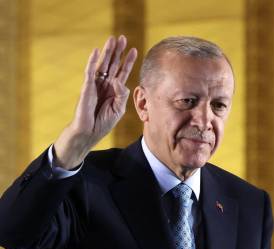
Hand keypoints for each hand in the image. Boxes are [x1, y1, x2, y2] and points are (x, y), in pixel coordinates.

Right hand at [54, 35, 137, 168]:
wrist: (89, 133)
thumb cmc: (103, 122)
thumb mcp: (118, 109)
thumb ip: (121, 95)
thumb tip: (119, 81)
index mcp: (114, 90)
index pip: (122, 72)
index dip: (128, 61)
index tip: (134, 50)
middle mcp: (105, 85)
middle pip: (112, 64)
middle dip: (117, 52)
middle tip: (122, 38)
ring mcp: (95, 85)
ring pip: (102, 65)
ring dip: (107, 52)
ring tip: (112, 39)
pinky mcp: (86, 88)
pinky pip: (89, 72)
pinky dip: (92, 62)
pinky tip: (96, 51)